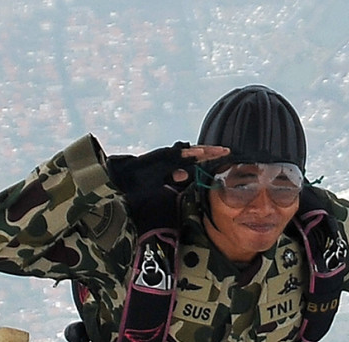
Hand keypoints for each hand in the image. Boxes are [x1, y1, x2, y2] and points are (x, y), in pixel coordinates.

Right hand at [107, 143, 229, 194]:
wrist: (121, 178)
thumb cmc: (140, 183)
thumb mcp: (161, 184)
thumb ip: (173, 179)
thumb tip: (186, 176)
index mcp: (174, 164)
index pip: (195, 160)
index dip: (209, 158)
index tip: (223, 158)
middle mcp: (172, 158)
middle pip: (196, 153)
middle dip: (212, 152)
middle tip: (227, 151)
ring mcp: (166, 156)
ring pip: (189, 152)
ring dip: (204, 151)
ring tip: (219, 151)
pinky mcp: (160, 157)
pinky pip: (177, 155)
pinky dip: (189, 154)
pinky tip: (200, 154)